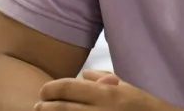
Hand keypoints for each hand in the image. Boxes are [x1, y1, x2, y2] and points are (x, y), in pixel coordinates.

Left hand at [36, 69, 180, 110]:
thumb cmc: (146, 109)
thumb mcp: (129, 89)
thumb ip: (106, 80)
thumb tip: (84, 75)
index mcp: (108, 95)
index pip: (68, 88)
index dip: (51, 88)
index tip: (44, 91)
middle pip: (60, 108)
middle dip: (44, 107)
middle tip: (37, 106)